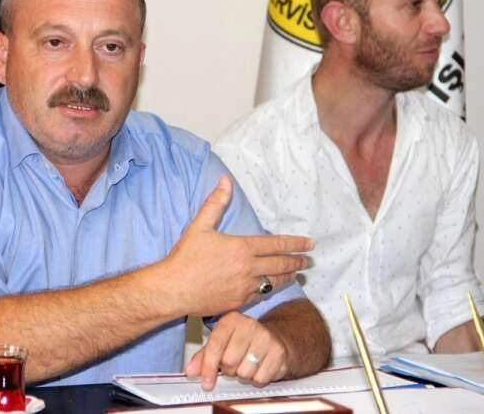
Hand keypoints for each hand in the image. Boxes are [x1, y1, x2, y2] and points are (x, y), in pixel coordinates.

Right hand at [161, 175, 311, 315]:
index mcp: (241, 248)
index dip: (295, 243)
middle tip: (308, 260)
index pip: (276, 244)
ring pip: (274, 282)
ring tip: (297, 274)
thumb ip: (215, 203)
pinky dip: (270, 289)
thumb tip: (225, 180)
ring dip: (288, 277)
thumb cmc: (185, 256)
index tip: (309, 243)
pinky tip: (272, 287)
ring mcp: (244, 288)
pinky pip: (260, 295)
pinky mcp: (238, 302)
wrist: (173, 289)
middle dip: (297, 261)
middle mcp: (248, 268)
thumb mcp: (199, 225)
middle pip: (280, 264)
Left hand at [185, 311, 287, 389]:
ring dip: (243, 375)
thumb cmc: (244, 341)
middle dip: (228, 370)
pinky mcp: (278, 352)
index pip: (215, 346)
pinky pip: (260, 378)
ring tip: (246, 364)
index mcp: (231, 319)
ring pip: (244, 372)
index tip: (206, 381)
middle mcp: (249, 324)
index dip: (208, 367)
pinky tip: (258, 368)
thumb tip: (191, 371)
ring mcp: (266, 337)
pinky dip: (257, 379)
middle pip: (229, 361)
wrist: (276, 339)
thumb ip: (204, 356)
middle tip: (233, 365)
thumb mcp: (222, 342)